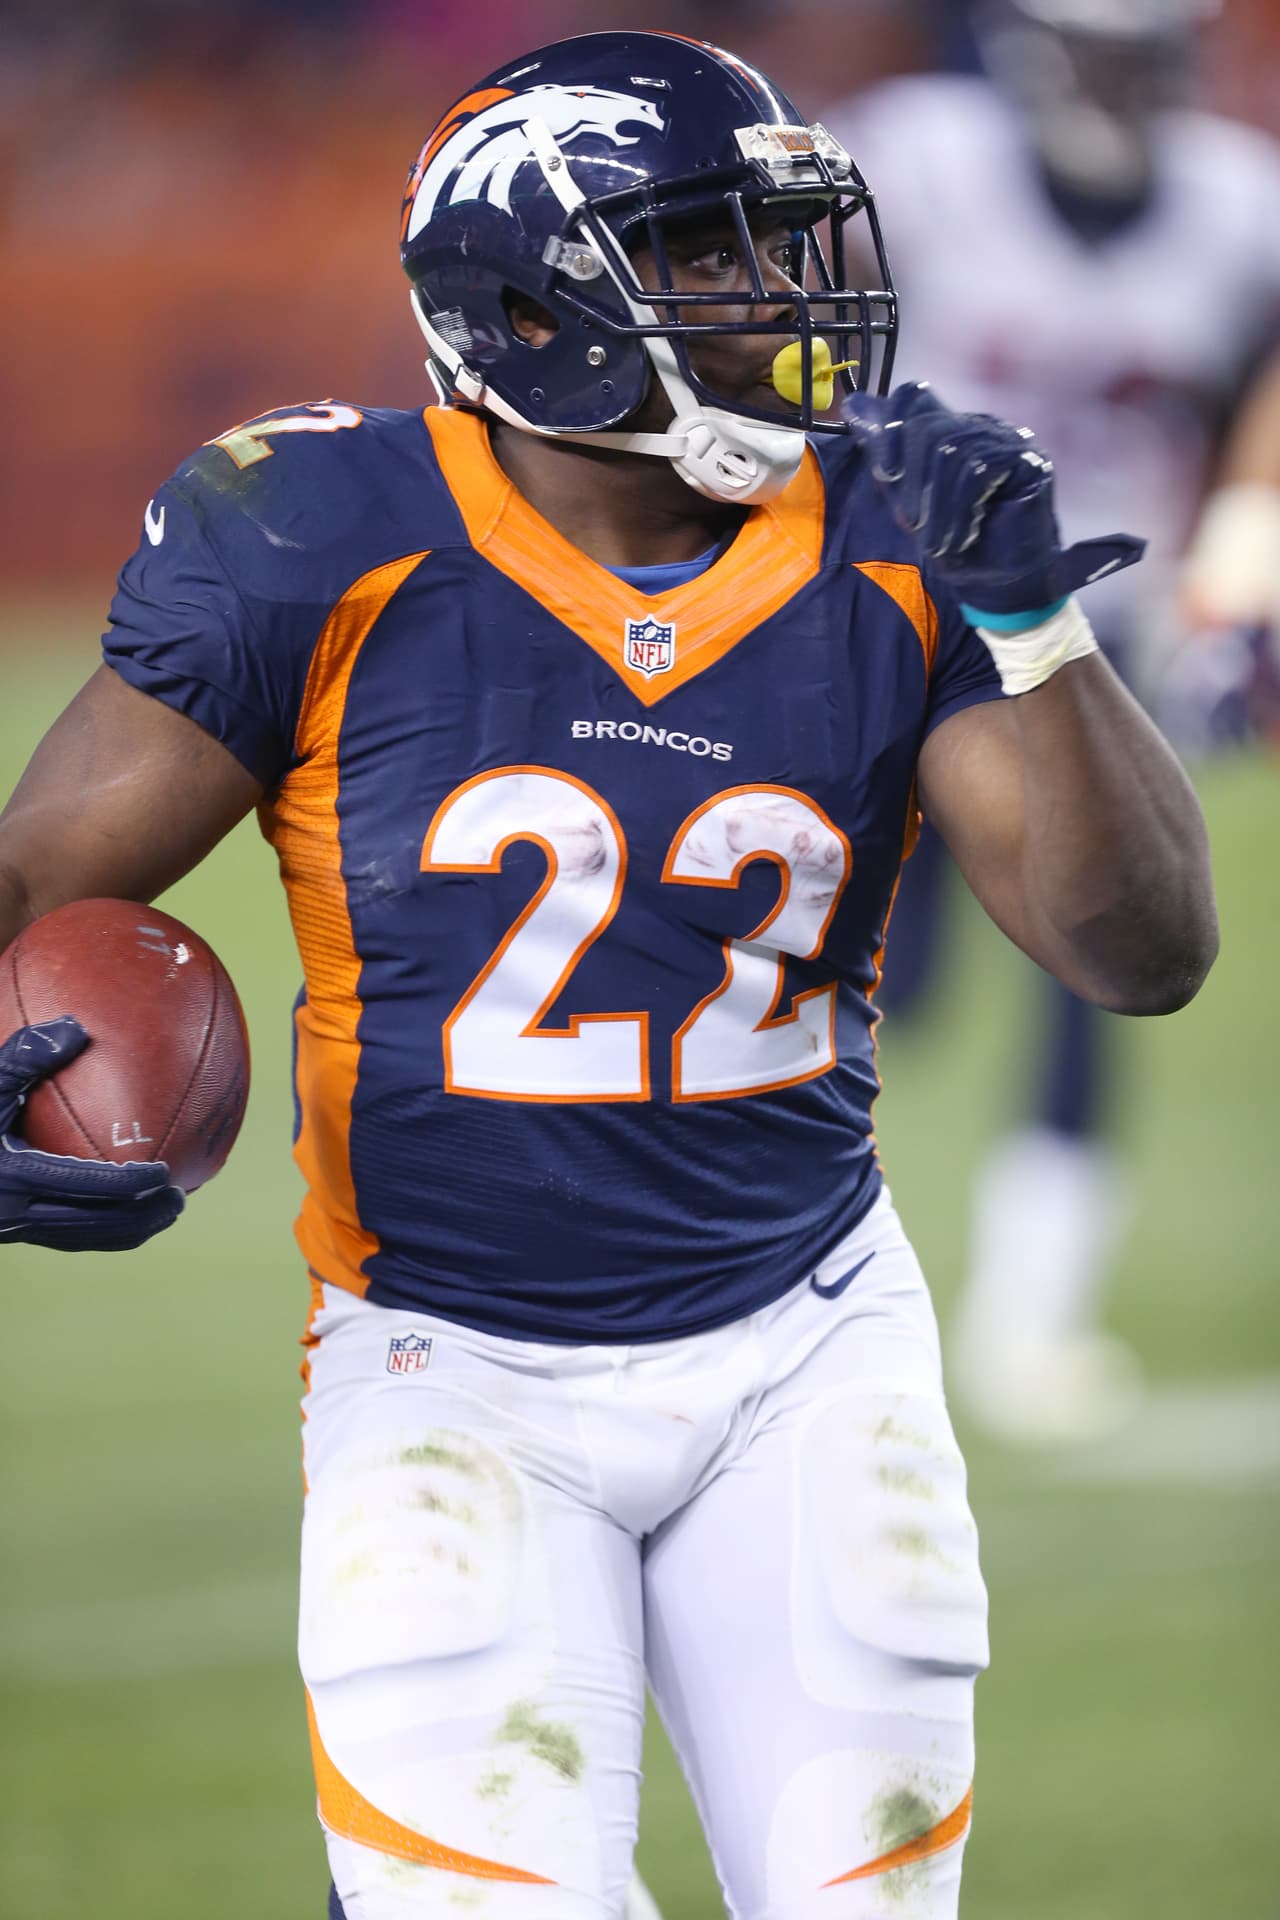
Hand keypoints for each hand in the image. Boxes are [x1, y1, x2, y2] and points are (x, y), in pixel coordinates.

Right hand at [0, 1017, 183, 1251]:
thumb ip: (24, 1058)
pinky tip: (122, 1216)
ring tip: (164, 1214)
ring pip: (81, 1240)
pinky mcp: (10, 1233)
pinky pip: (64, 1239)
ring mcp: (12, 1228)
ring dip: (126, 1232)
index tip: (165, 1174)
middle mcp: (14, 1211)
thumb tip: (75, 1026)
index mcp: (12, 1176)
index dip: (130, 1186)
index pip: (85, 1186)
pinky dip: (100, 1232)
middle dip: (140, 1219)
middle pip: (93, 1225)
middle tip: (179, 1201)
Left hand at [845, 382, 1143, 616]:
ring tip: (938, 544)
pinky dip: (961, 510)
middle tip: (912, 526)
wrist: (1000, 585)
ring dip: (937, 508)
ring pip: (954, 453)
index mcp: (951, 430)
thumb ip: (887, 461)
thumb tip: (853, 409)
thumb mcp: (911, 502)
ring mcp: (1008, 440)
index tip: (884, 473)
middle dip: (913, 484)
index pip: (915, 398)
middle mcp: (981, 426)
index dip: (892, 428)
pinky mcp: (1029, 461)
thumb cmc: (957, 546)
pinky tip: (961, 538)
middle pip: (930, 429)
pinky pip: (981, 470)